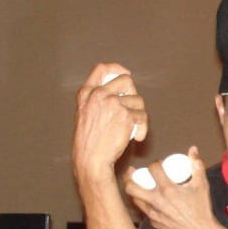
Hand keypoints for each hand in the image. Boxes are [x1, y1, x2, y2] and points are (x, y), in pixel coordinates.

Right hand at [73, 63, 147, 180]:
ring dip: (138, 115)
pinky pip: (143, 116)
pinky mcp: (126, 115)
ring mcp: (113, 103)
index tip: (125, 73)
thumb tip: (119, 93)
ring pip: (138, 100)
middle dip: (133, 94)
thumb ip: (97, 101)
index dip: (116, 68)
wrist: (91, 160)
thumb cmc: (89, 143)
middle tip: (132, 109)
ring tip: (131, 129)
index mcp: (86, 94)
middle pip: (126, 81)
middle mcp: (99, 95)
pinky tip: (137, 137)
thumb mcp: (84, 115)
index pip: (101, 69)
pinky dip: (143, 128)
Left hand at [125, 147, 217, 228]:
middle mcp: (157, 202)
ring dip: (134, 190)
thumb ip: (197, 165)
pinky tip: (147, 199)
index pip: (153, 169)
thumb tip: (192, 149)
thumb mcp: (202, 185)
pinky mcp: (153, 223)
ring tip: (136, 184)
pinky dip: (143, 203)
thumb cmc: (202, 209)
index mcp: (168, 190)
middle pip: (132, 187)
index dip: (154, 163)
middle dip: (129, 177)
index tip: (159, 164)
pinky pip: (143, 210)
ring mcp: (153, 214)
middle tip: (132, 172)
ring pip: (134, 199)